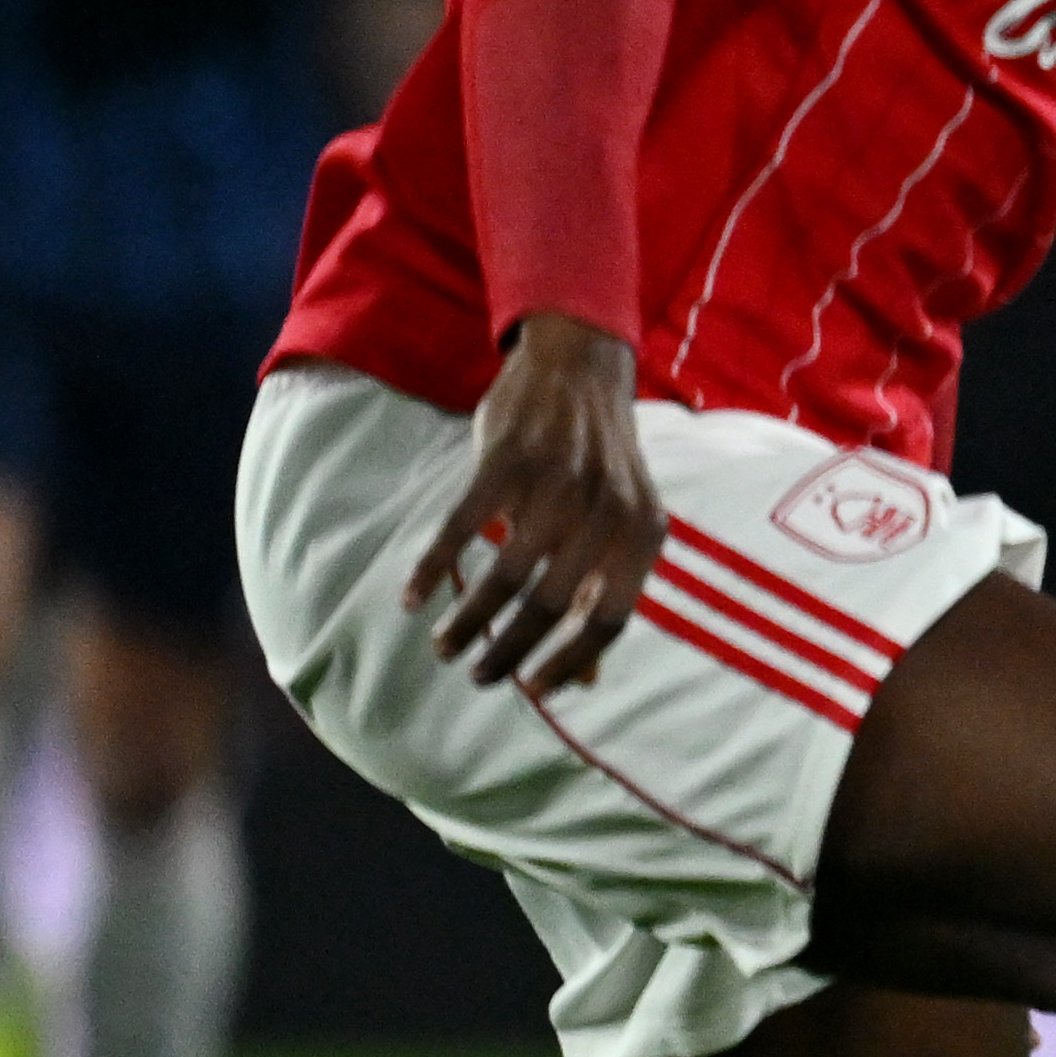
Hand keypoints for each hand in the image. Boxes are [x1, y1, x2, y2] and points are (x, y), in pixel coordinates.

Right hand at [409, 314, 660, 693]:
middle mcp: (607, 511)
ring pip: (505, 576)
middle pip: (552, 606)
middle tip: (477, 676)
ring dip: (468, 620)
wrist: (581, 367)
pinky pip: (460, 529)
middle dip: (508, 650)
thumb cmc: (601, 462)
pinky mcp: (505, 459)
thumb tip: (588, 681)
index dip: (571, 661)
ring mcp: (557, 483)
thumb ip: (607, 591)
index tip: (532, 689)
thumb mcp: (623, 522)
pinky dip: (432, 569)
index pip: (612, 619)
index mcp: (644, 533)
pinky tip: (411, 598)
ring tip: (443, 645)